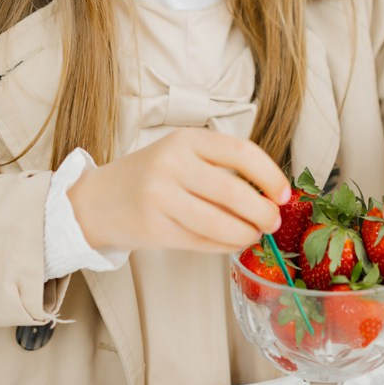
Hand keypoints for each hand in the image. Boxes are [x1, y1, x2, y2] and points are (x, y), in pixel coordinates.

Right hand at [67, 127, 289, 254]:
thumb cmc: (151, 176)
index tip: (284, 194)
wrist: (98, 200)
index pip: (241, 152)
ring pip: (219, 221)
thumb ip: (221, 167)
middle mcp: (171, 164)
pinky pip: (203, 241)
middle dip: (262, 211)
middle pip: (233, 191)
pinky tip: (231, 243)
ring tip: (253, 235)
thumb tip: (272, 195)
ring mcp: (160, 197)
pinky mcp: (154, 228)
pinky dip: (225, 245)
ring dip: (245, 233)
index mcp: (186, 139)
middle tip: (273, 222)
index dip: (270, 175)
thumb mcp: (181, 155)